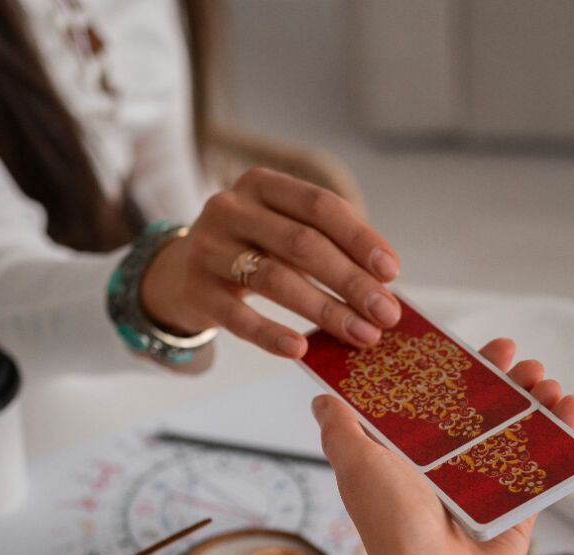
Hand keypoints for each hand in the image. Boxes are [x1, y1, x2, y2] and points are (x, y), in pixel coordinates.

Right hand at [140, 168, 401, 359]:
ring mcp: (208, 247)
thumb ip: (327, 247)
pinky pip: (237, 317)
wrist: (181, 271)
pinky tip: (299, 350)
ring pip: (275, 279)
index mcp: (262, 185)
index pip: (320, 206)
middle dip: (351, 281)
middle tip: (386, 314)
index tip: (391, 272)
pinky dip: (270, 334)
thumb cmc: (252, 250)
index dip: (359, 238)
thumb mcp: (283, 232)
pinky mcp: (195, 288)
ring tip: (360, 335)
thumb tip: (383, 288)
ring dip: (324, 311)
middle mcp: (231, 208)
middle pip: (302, 244)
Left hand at [312, 338, 573, 554]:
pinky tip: (569, 406)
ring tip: (545, 381)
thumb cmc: (393, 526)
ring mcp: (483, 492)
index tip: (467, 346)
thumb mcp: (357, 467)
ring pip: (514, 434)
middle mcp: (443, 473)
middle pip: (478, 413)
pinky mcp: (516, 512)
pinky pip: (544, 468)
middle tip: (517, 358)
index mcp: (406, 459)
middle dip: (500, 380)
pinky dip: (561, 436)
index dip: (451, 372)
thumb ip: (342, 430)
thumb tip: (323, 399)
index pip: (432, 403)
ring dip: (533, 402)